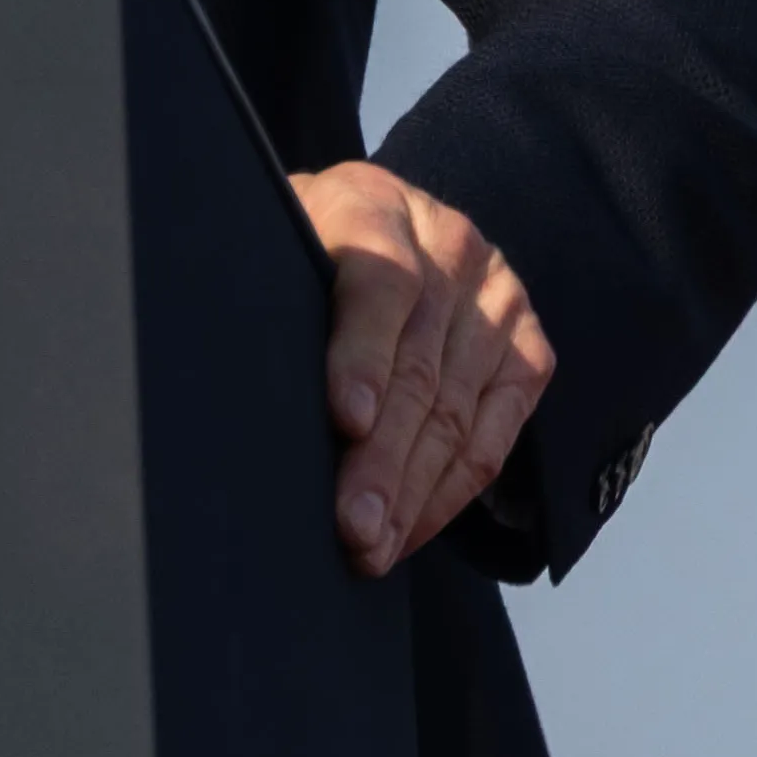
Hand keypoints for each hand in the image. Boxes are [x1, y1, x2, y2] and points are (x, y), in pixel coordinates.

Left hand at [293, 163, 550, 582]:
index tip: (345, 422)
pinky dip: (450, 493)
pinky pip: (494, 436)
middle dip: (383, 460)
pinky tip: (411, 530)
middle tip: (352, 529)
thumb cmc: (298, 254)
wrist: (378, 226)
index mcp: (373, 206)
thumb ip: (263, 290)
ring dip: (414, 494)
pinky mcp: (528, 347)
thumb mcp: (269, 246)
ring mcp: (497, 298)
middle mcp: (450, 246)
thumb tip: (228, 376)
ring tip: (373, 550)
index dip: (360, 357)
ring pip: (457, 413)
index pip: (377, 283)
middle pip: (419, 367)